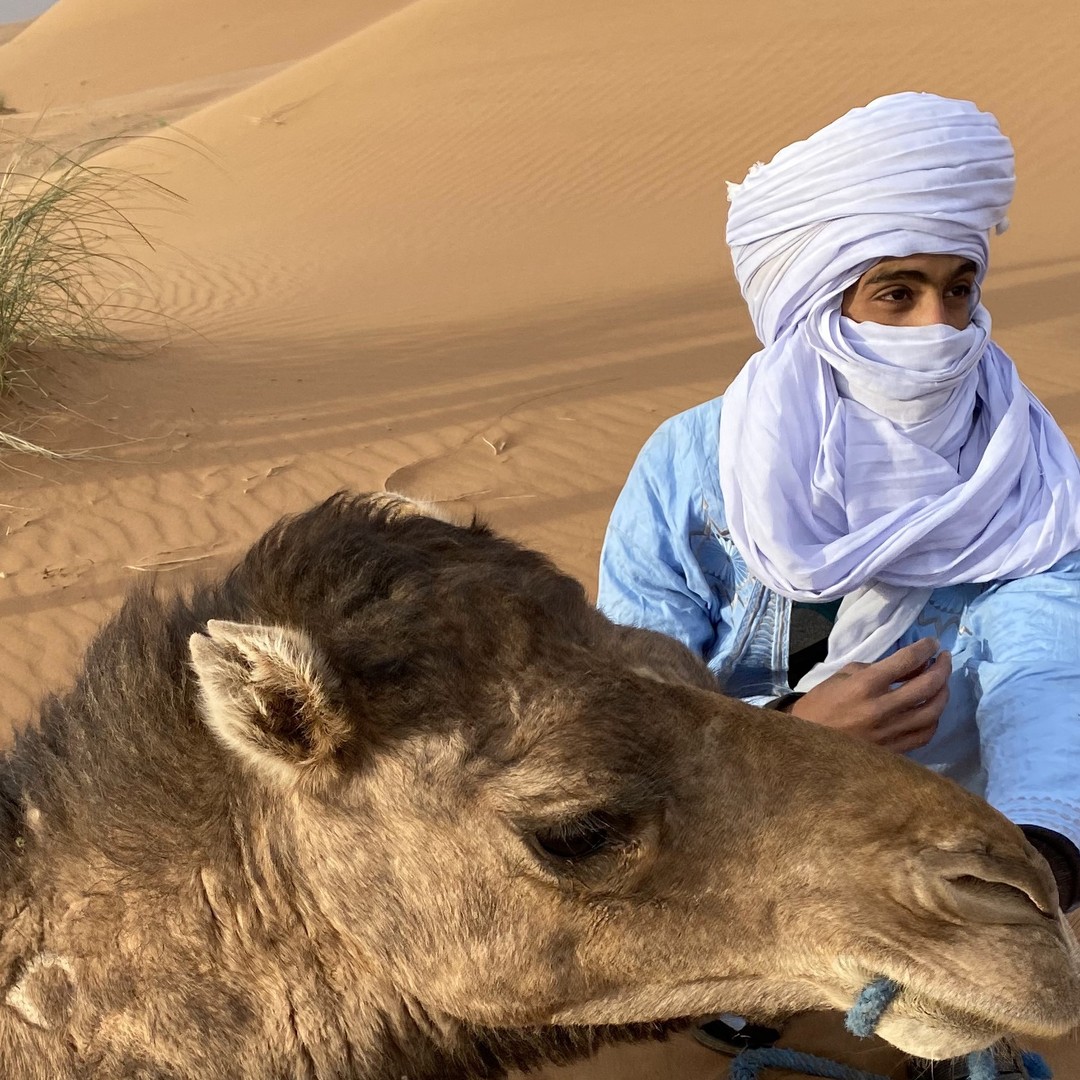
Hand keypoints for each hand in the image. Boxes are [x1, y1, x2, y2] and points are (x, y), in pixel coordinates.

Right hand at [787, 638, 950, 752]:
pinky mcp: (893, 750)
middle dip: (942, 668)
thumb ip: (877, 668)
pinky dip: (933, 719)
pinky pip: (925, 734)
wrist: (807, 742)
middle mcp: (881, 708)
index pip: (906, 661)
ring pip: (933, 711)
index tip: (933, 643)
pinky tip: (931, 710)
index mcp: (865, 685)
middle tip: (945, 659)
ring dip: (943, 693)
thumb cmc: (822, 703)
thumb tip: (911, 666)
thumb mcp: (843, 675)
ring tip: (941, 683)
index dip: (925, 648)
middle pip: (927, 685)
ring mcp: (889, 732)